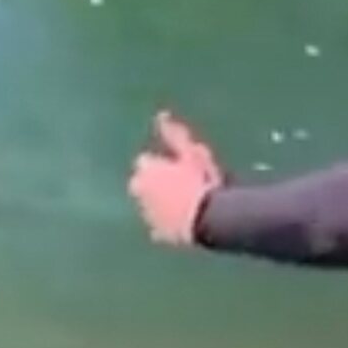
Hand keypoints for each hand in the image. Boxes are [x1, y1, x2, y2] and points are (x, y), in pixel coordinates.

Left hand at [128, 110, 225, 244]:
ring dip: (161, 203)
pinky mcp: (158, 233)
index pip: (145, 162)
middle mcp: (140, 192)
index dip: (161, 165)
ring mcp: (147, 214)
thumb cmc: (199, 181)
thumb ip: (174, 134)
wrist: (207, 219)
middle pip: (142, 184)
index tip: (176, 167)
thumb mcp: (190, 152)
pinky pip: (160, 227)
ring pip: (150, 205)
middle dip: (154, 184)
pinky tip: (184, 223)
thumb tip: (161, 114)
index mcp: (146, 169)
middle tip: (179, 186)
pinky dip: (168, 225)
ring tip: (186, 204)